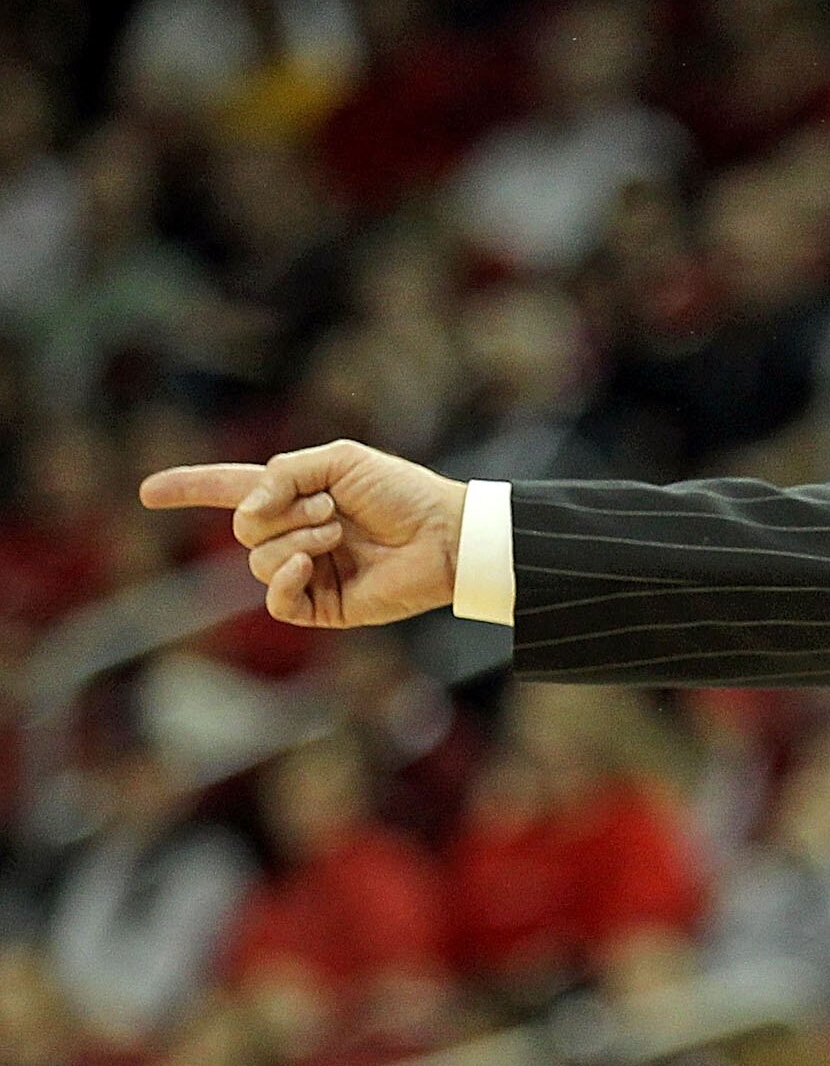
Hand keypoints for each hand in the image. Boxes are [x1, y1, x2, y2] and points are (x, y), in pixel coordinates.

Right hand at [138, 439, 465, 628]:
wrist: (445, 535)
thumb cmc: (401, 492)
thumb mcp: (337, 460)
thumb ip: (282, 474)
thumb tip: (246, 512)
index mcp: (294, 496)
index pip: (229, 490)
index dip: (189, 488)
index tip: (148, 492)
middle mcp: (294, 534)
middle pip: (243, 527)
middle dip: (282, 512)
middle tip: (332, 508)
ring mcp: (306, 572)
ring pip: (259, 560)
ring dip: (296, 540)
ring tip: (338, 534)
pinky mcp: (323, 606)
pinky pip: (277, 599)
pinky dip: (285, 578)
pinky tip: (310, 564)